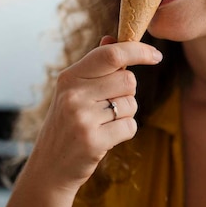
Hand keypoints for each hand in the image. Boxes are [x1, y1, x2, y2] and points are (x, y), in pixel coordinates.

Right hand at [23, 35, 162, 193]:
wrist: (49, 168)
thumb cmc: (67, 125)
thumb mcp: (73, 92)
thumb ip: (94, 66)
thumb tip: (112, 38)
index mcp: (69, 77)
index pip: (111, 54)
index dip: (138, 51)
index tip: (156, 55)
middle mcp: (73, 95)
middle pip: (128, 79)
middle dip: (128, 92)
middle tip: (109, 106)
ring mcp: (82, 118)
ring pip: (131, 104)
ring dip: (126, 114)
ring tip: (103, 124)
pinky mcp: (93, 141)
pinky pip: (130, 126)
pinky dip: (125, 131)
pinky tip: (106, 137)